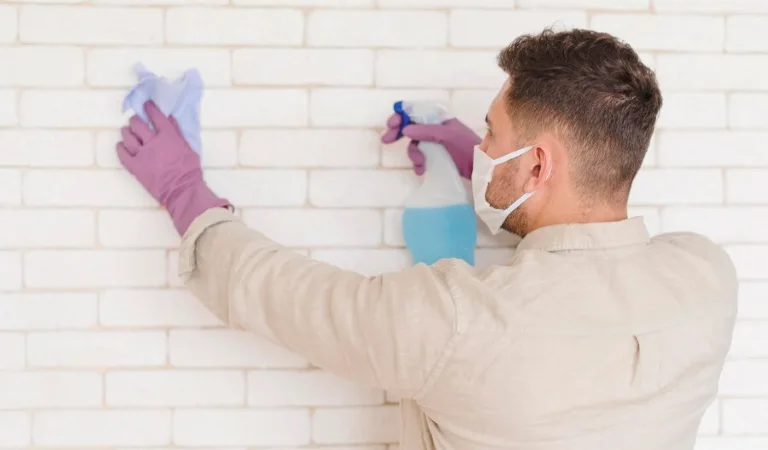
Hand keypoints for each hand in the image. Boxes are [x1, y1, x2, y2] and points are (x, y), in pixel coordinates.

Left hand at [116, 101, 230, 235]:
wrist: (182, 190)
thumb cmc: (190, 169)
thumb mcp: (188, 147)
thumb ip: (177, 132)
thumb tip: (170, 117)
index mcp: (168, 137)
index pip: (156, 117)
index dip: (150, 108)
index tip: (146, 104)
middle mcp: (153, 143)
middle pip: (138, 125)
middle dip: (135, 120)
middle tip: (135, 120)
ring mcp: (142, 155)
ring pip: (128, 137)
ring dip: (126, 132)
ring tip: (126, 131)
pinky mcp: (135, 167)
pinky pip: (122, 154)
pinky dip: (120, 148)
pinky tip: (121, 146)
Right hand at [381, 113, 480, 179]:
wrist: (481, 167)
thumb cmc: (467, 147)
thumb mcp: (447, 136)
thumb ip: (426, 131)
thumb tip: (406, 130)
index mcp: (438, 119)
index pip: (415, 111)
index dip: (401, 115)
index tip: (391, 124)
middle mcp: (435, 128)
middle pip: (410, 126)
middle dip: (398, 133)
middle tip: (386, 140)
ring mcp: (435, 143)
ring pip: (414, 145)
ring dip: (413, 155)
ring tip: (419, 164)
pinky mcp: (437, 156)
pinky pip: (421, 157)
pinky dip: (419, 164)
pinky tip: (421, 171)